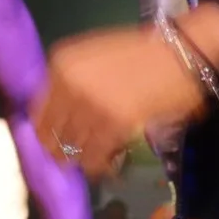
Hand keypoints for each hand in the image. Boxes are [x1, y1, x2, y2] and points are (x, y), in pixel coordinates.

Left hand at [33, 27, 213, 168]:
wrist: (181, 52)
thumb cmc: (142, 54)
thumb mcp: (95, 57)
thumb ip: (72, 82)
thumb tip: (59, 117)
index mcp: (61, 64)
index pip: (37, 112)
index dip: (46, 132)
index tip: (55, 144)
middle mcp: (68, 83)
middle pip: (49, 134)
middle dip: (61, 150)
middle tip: (75, 157)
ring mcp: (89, 104)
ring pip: (70, 149)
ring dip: (81, 159)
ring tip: (95, 159)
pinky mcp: (113, 123)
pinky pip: (93, 157)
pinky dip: (99, 165)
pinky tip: (108, 164)